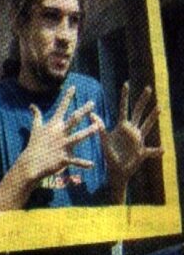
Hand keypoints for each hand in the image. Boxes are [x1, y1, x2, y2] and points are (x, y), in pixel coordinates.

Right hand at [18, 86, 101, 183]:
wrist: (31, 162)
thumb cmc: (34, 144)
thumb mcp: (35, 128)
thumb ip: (36, 115)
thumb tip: (31, 105)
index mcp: (54, 125)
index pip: (61, 108)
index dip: (67, 97)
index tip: (74, 87)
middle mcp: (59, 133)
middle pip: (73, 119)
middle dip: (83, 110)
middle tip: (92, 103)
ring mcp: (62, 145)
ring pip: (78, 137)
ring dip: (88, 132)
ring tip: (98, 127)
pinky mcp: (63, 158)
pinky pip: (75, 160)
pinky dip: (83, 163)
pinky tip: (92, 164)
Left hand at [91, 82, 162, 200]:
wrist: (115, 171)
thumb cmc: (109, 155)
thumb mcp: (104, 141)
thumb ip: (100, 128)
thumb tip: (92, 115)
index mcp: (122, 126)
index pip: (123, 108)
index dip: (124, 96)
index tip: (125, 83)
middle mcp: (132, 130)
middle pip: (138, 112)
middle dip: (142, 100)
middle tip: (148, 88)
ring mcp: (138, 140)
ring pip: (147, 126)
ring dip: (153, 117)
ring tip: (159, 107)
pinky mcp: (143, 152)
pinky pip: (151, 151)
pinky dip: (156, 151)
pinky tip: (163, 149)